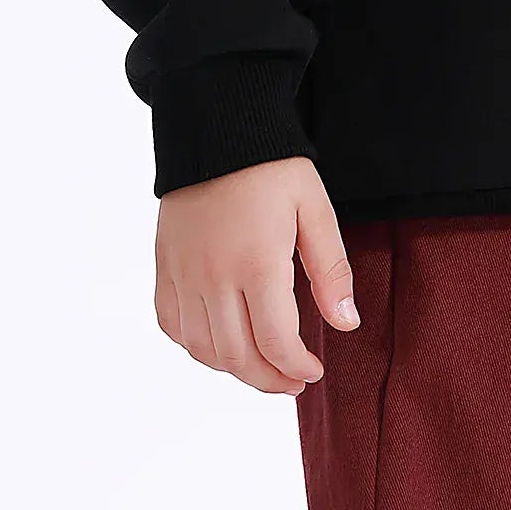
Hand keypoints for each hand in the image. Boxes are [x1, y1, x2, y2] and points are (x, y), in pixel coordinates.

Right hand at [153, 155, 361, 393]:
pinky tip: (218, 343)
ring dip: (234, 369)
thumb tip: (346, 324)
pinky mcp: (165, 265)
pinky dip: (194, 346)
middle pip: (238, 356)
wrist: (218, 128)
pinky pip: (171, 324)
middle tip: (291, 381)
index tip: (313, 371)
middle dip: (269, 379)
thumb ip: (331, 270)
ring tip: (260, 367)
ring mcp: (184, 273)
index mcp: (257, 262)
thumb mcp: (314, 208)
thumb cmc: (272, 166)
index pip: (276, 342)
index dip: (296, 367)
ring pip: (203, 348)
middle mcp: (214, 275)